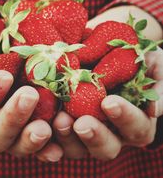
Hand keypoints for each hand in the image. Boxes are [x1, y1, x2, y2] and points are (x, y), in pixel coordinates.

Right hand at [0, 12, 62, 160]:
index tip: (3, 76)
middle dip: (12, 118)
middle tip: (29, 95)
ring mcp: (2, 134)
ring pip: (16, 145)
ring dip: (32, 138)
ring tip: (46, 126)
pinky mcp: (22, 132)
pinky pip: (35, 144)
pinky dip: (48, 147)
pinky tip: (59, 145)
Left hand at [52, 6, 162, 160]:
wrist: (104, 43)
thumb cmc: (132, 54)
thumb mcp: (151, 61)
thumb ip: (158, 81)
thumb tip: (155, 109)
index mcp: (134, 119)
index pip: (136, 128)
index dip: (125, 118)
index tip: (109, 102)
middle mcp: (111, 130)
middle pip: (107, 147)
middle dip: (95, 136)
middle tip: (82, 124)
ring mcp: (85, 130)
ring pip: (78, 149)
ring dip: (68, 138)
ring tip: (59, 120)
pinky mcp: (63, 124)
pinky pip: (53, 139)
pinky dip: (47, 135)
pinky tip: (40, 123)